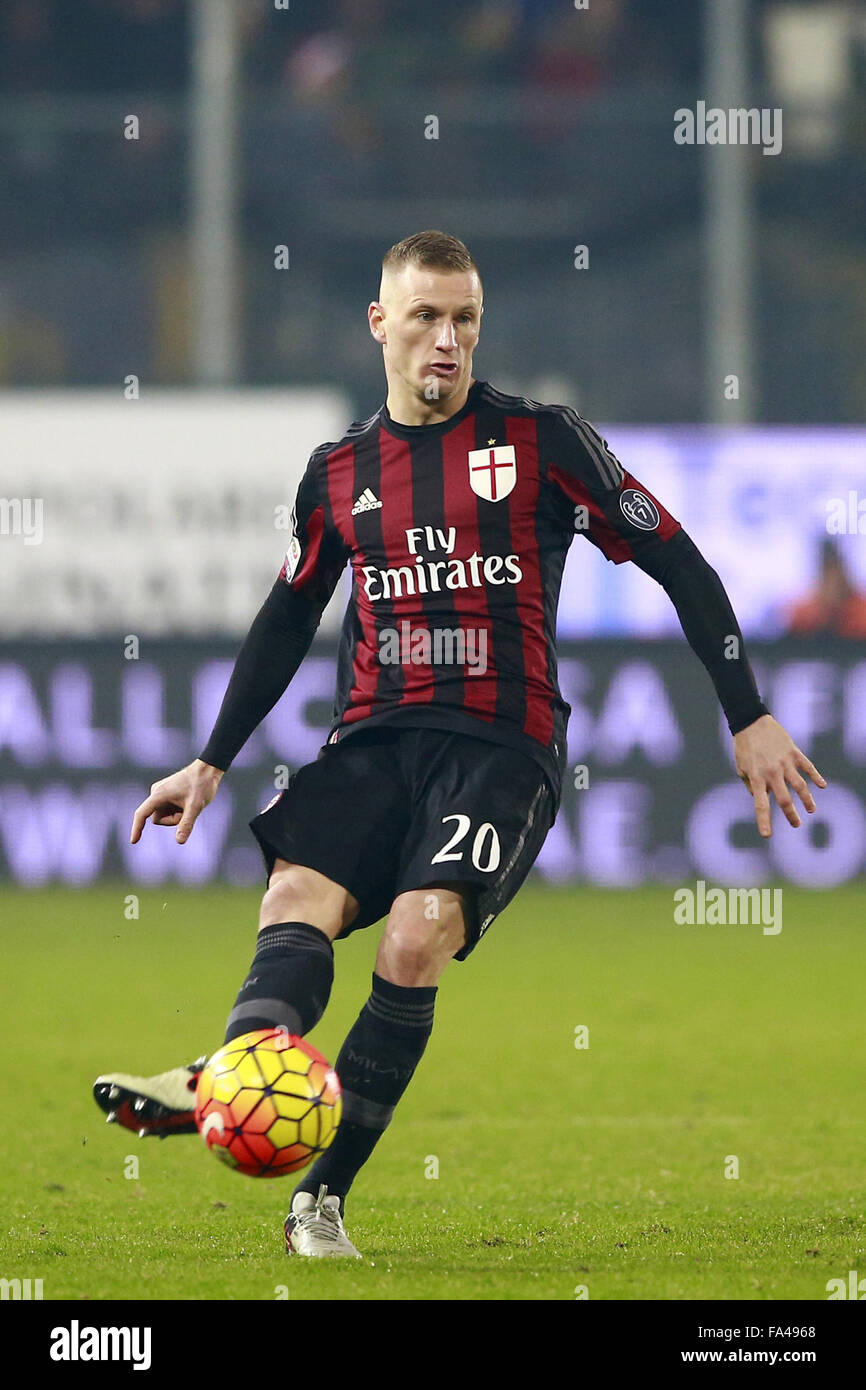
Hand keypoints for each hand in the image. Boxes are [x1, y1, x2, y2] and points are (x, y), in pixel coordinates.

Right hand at [130, 759, 223, 844]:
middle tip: (188, 811)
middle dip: (172, 820)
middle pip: (157, 819)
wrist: (207, 770)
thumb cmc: (202, 785)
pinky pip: (167, 810)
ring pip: (163, 815)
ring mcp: (160, 793)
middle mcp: (156, 793)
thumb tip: (179, 841)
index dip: (137, 828)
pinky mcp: (166, 794)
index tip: (133, 841)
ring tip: (189, 804)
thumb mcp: (196, 807)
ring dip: (175, 816)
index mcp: (159, 794)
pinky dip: (177, 811)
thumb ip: (186, 824)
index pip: (142, 814)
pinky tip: (187, 802)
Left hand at [733, 714, 825, 837]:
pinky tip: (822, 786)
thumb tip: (764, 797)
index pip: (761, 804)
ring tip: (811, 810)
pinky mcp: (794, 752)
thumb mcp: (741, 768)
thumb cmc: (744, 747)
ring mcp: (785, 762)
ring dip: (807, 800)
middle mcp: (772, 772)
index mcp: (756, 778)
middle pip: (785, 799)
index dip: (764, 821)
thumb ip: (751, 785)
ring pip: (800, 786)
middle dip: (791, 815)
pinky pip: (808, 767)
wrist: (752, 722)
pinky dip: (816, 777)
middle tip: (796, 824)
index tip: (767, 835)